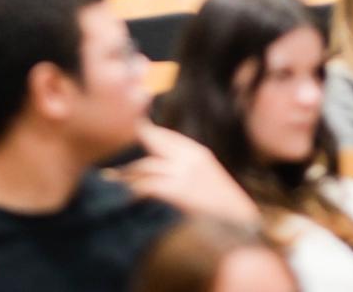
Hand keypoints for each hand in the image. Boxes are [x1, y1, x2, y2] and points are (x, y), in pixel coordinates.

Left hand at [116, 123, 261, 225]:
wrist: (240, 222)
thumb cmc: (223, 205)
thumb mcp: (208, 177)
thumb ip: (188, 167)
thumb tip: (162, 165)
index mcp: (197, 153)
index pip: (166, 136)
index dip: (147, 131)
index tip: (132, 130)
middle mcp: (190, 158)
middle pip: (153, 142)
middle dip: (131, 147)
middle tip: (115, 145)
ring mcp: (184, 174)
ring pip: (146, 165)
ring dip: (127, 172)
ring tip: (112, 177)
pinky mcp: (179, 192)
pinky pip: (148, 185)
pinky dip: (135, 189)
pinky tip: (128, 195)